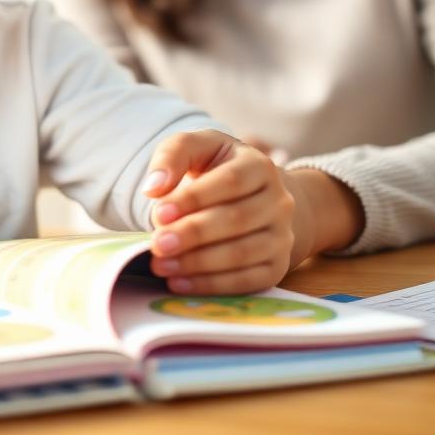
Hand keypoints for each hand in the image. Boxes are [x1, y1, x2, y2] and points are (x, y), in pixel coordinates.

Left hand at [142, 129, 295, 294]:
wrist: (255, 197)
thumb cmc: (215, 168)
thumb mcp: (196, 148)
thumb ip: (173, 156)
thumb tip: (153, 187)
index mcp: (259, 166)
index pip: (231, 182)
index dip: (194, 198)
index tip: (159, 212)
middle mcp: (279, 201)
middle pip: (236, 220)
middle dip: (193, 234)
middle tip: (157, 244)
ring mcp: (282, 236)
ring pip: (242, 254)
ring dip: (198, 263)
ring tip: (161, 265)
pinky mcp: (277, 267)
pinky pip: (248, 281)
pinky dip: (211, 285)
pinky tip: (179, 283)